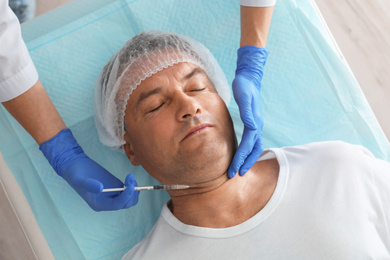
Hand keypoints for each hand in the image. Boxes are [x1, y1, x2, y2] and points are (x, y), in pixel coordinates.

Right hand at [40, 129, 138, 210]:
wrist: (75, 166)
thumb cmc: (75, 174)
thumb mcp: (79, 180)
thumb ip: (89, 185)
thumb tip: (101, 188)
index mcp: (99, 204)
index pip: (117, 205)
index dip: (125, 197)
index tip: (130, 186)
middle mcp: (107, 202)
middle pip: (126, 204)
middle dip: (132, 193)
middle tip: (130, 178)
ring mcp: (112, 194)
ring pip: (130, 198)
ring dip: (134, 189)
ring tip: (130, 177)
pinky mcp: (115, 186)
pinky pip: (128, 190)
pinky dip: (132, 185)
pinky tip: (129, 177)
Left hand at [228, 46, 268, 177]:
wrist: (249, 78)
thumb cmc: (244, 86)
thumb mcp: (244, 96)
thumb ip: (247, 112)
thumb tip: (252, 126)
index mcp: (255, 122)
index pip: (248, 145)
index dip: (241, 158)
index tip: (234, 170)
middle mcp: (257, 125)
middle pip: (254, 150)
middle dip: (245, 163)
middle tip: (234, 175)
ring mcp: (256, 125)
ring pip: (254, 147)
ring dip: (247, 159)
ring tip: (238, 170)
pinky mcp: (252, 123)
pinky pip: (251, 141)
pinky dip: (247, 151)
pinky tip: (240, 155)